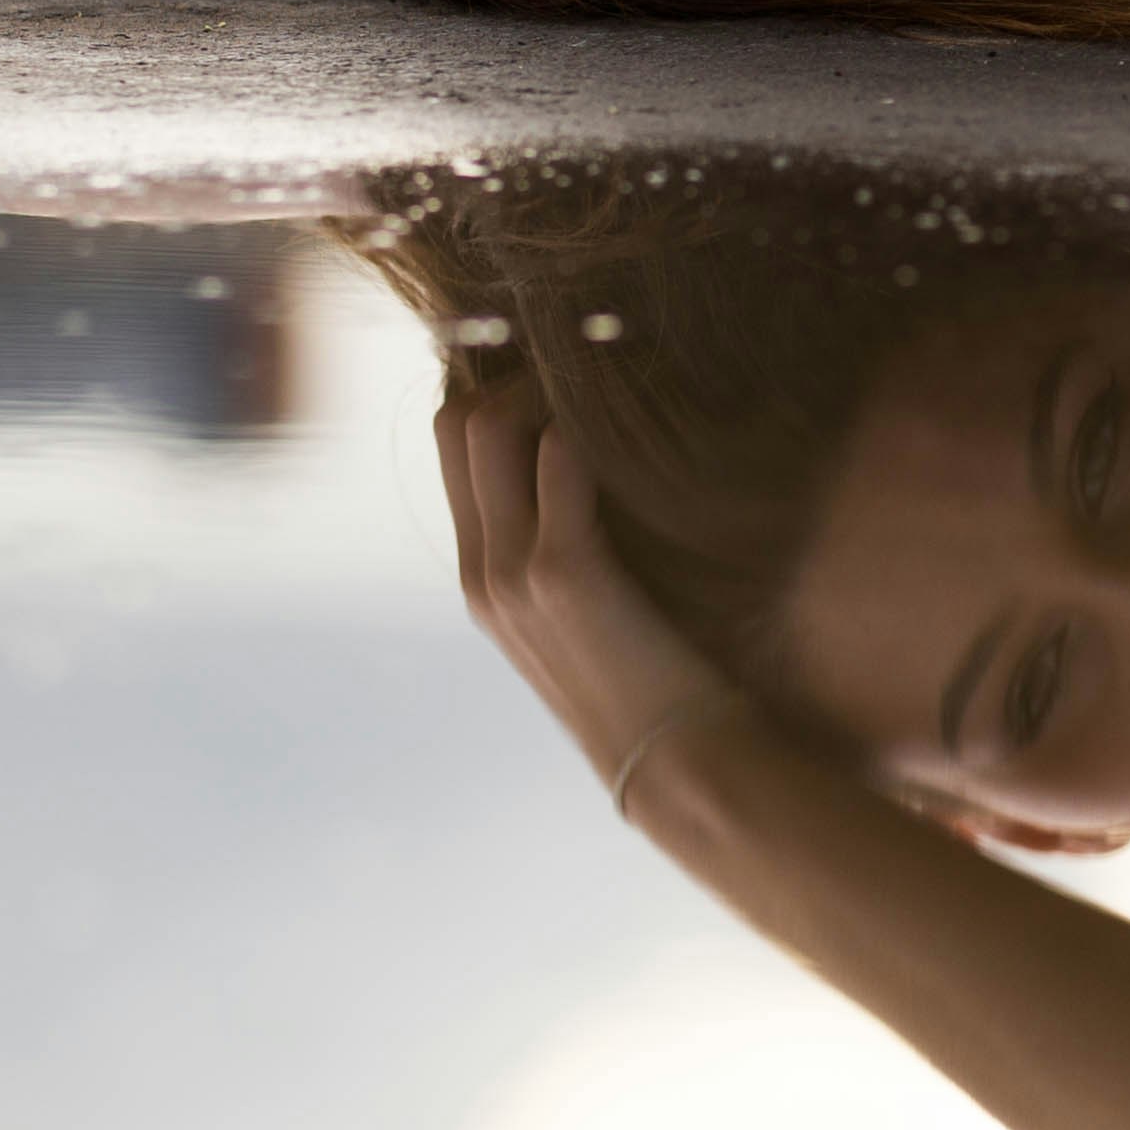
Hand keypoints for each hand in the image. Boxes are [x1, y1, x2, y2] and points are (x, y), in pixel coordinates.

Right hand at [438, 369, 731, 797]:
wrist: (678, 766)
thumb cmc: (657, 682)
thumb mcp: (595, 615)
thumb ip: (577, 548)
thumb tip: (605, 466)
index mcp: (481, 578)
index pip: (451, 442)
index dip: (500, 385)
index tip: (569, 365)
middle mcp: (481, 572)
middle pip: (455, 420)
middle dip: (516, 372)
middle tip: (594, 364)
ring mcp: (513, 573)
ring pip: (490, 423)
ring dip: (551, 386)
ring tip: (617, 380)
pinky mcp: (565, 573)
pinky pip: (558, 458)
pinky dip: (592, 424)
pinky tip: (641, 418)